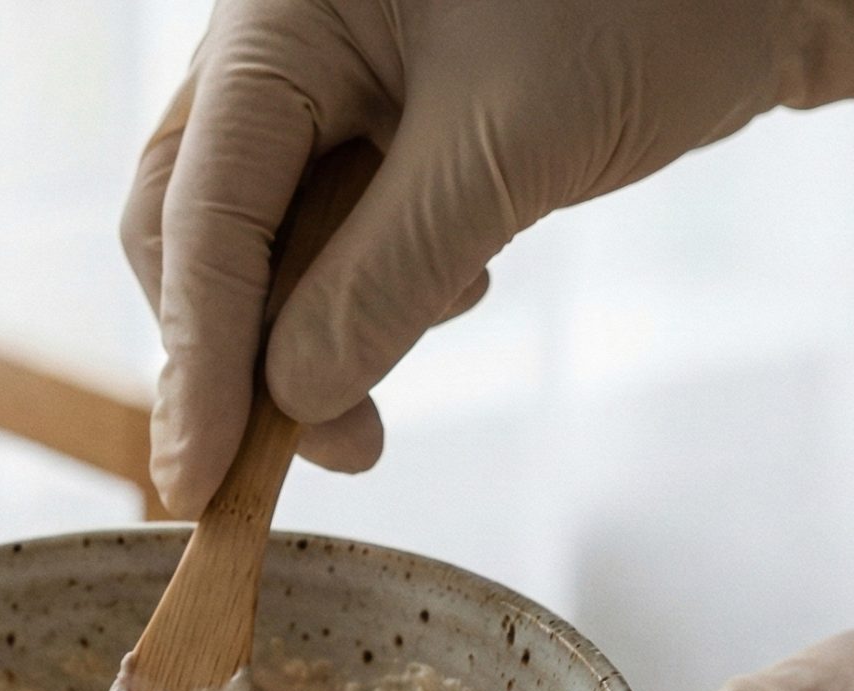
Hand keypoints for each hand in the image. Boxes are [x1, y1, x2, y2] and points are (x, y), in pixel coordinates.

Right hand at [123, 0, 853, 514]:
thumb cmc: (659, 7)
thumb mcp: (509, 156)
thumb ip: (382, 282)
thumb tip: (291, 401)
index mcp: (280, 9)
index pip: (196, 203)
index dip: (196, 354)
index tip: (200, 481)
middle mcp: (281, 27)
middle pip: (194, 214)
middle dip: (240, 344)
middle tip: (308, 454)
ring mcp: (332, 59)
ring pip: (261, 224)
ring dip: (312, 319)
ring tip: (416, 345)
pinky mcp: (388, 95)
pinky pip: (332, 210)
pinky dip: (368, 276)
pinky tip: (452, 283)